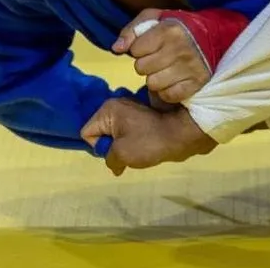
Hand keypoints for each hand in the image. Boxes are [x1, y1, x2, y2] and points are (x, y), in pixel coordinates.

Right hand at [80, 97, 217, 175]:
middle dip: (111, 146)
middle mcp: (118, 106)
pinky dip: (134, 143)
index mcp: (108, 110)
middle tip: (126, 154)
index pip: (88, 132)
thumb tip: (114, 163)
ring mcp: (132, 111)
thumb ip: (108, 158)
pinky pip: (129, 133)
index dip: (98, 146)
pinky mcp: (144, 118)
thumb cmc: (149, 142)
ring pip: (116, 135)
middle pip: (101, 133)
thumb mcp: (121, 154)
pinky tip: (144, 149)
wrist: (181, 134)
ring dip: (123, 147)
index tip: (114, 150)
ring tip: (137, 152)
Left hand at [114, 9, 211, 104]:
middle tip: (158, 58)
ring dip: (156, 78)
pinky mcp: (197, 83)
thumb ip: (132, 30)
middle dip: (146, 64)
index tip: (150, 45)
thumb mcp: (155, 18)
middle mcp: (180, 49)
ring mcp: (190, 68)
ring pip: (153, 84)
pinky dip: (168, 90)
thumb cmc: (179, 27)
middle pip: (141, 69)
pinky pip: (168, 95)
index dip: (139, 48)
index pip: (135, 50)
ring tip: (166, 69)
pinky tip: (175, 79)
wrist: (214, 36)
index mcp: (169, 30)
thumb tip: (116, 49)